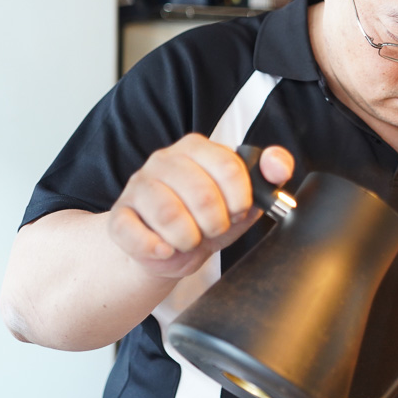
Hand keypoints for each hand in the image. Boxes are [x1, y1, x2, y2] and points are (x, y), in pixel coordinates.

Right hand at [108, 134, 294, 277]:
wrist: (169, 249)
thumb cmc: (208, 218)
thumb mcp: (244, 196)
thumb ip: (269, 174)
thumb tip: (278, 167)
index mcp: (197, 148)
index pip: (228, 166)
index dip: (240, 199)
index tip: (238, 212)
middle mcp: (164, 160)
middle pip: (202, 194)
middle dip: (216, 223)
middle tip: (214, 229)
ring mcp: (138, 186)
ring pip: (170, 215)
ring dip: (190, 238)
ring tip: (191, 239)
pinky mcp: (119, 216)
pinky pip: (134, 233)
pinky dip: (156, 248)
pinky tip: (166, 249)